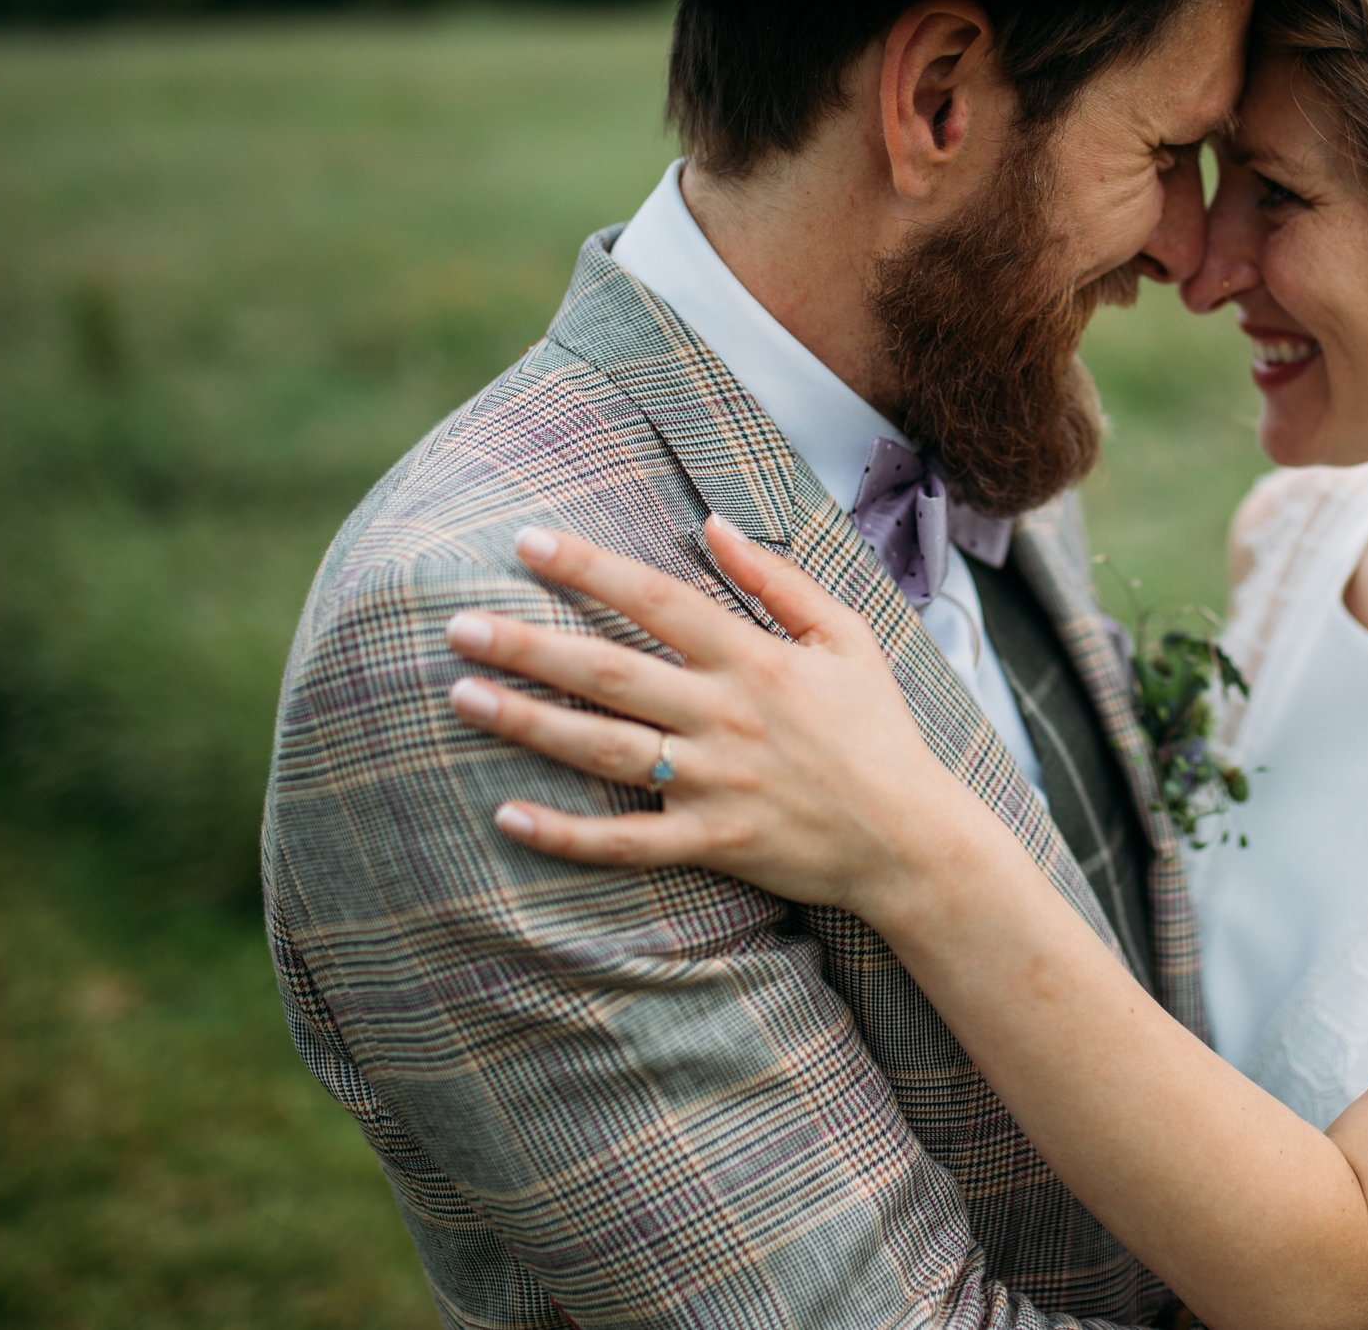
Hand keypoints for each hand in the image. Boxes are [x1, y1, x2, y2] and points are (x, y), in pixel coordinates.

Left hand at [442, 515, 971, 914]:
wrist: (911, 838)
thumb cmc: (877, 730)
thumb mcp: (846, 637)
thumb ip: (777, 580)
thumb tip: (712, 523)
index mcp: (756, 660)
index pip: (659, 600)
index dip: (591, 569)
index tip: (526, 542)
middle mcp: (728, 717)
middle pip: (612, 672)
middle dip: (530, 646)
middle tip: (457, 625)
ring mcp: (716, 785)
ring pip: (606, 750)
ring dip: (529, 724)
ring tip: (460, 697)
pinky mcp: (713, 845)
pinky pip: (627, 843)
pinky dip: (567, 835)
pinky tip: (508, 816)